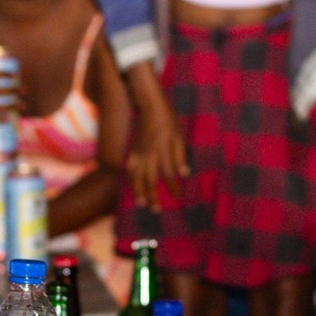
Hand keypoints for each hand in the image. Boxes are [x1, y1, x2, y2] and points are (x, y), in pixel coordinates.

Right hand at [126, 98, 188, 212]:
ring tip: (142, 204)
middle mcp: (149, 154)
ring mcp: (139, 153)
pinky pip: (130, 167)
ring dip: (139, 191)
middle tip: (157, 210)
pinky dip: (131, 178)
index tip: (177, 197)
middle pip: (150, 180)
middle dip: (153, 196)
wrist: (150, 105)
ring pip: (137, 176)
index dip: (173, 187)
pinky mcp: (134, 150)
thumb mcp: (178, 136)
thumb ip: (180, 155)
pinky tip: (134, 185)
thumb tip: (185, 173)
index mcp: (163, 151)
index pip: (169, 174)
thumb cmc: (168, 120)